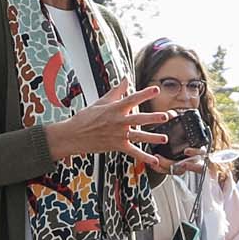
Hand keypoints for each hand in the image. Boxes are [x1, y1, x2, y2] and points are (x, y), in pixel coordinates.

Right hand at [45, 84, 166, 162]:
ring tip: (164, 138)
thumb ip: (116, 91)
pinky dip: (144, 157)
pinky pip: (133, 152)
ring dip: (152, 138)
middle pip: (138, 119)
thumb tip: (125, 79)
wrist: (73, 135)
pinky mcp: (117, 146)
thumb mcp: (100, 102)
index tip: (156, 90)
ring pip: (138, 136)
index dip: (145, 94)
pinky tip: (154, 160)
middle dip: (152, 118)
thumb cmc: (85, 118)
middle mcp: (118, 122)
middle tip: (166, 116)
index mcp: (114, 109)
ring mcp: (118, 135)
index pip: (132, 99)